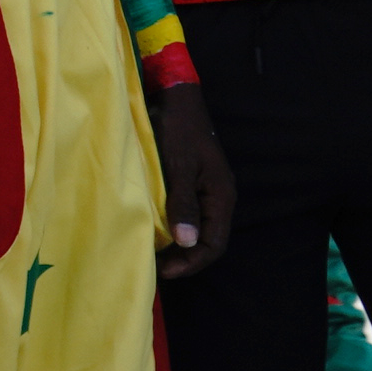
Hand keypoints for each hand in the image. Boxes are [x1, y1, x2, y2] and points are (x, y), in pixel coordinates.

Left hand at [146, 78, 234, 281]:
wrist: (174, 98)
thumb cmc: (176, 130)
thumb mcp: (178, 167)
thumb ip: (183, 204)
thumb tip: (187, 242)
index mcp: (221, 197)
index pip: (214, 245)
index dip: (191, 264)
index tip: (163, 272)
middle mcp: (217, 198)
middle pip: (206, 242)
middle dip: (183, 259)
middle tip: (153, 268)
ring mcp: (205, 191)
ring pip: (195, 230)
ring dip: (176, 247)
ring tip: (150, 255)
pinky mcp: (191, 184)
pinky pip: (186, 215)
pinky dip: (171, 229)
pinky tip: (152, 232)